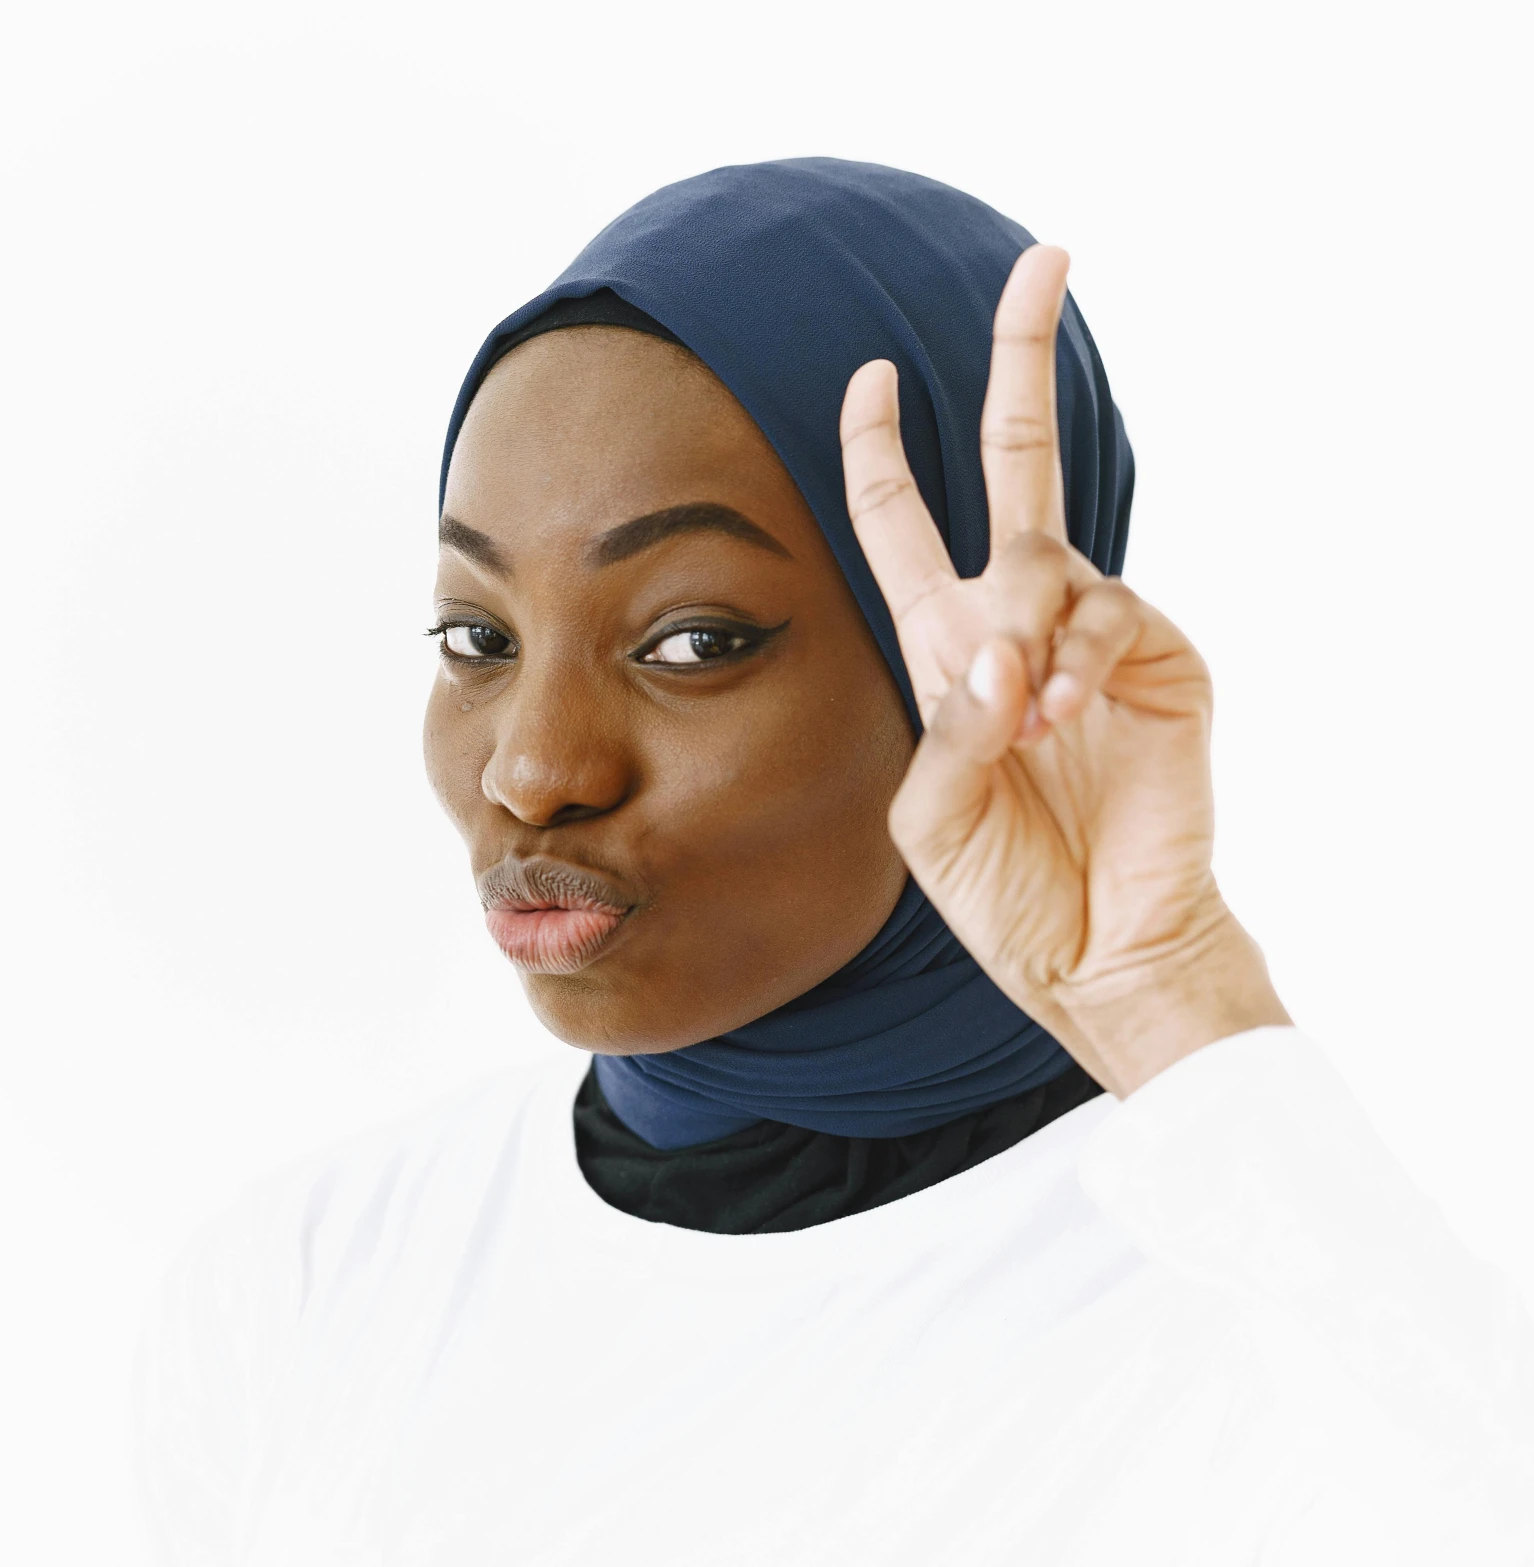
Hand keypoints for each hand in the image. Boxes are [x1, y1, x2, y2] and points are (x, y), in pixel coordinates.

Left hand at [837, 246, 1286, 1096]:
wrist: (1094, 954)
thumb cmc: (1001, 890)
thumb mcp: (926, 814)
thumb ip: (944, 727)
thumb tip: (999, 652)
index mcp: (943, 647)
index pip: (902, 523)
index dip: (878, 450)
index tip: (867, 375)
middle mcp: (1016, 620)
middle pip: (1017, 461)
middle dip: (1022, 358)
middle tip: (1043, 253)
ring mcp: (1094, 635)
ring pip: (1045, 558)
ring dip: (1019, 630)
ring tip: (1020, 719)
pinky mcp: (1163, 659)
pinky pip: (1107, 614)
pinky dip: (1073, 662)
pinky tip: (1058, 718)